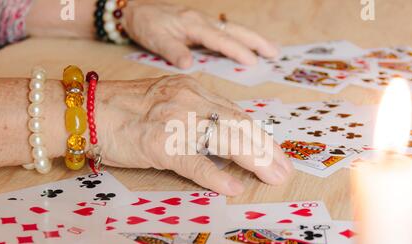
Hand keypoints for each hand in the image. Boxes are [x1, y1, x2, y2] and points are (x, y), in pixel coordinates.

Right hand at [94, 75, 291, 195]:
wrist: (88, 110)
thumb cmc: (126, 108)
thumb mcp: (169, 98)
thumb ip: (197, 112)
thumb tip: (224, 132)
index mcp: (194, 90)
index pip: (237, 114)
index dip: (261, 135)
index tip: (276, 152)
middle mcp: (190, 101)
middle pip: (239, 125)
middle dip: (267, 149)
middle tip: (284, 169)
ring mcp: (176, 122)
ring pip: (225, 139)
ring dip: (253, 160)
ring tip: (272, 177)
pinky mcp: (160, 144)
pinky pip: (193, 161)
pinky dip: (215, 176)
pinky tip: (232, 187)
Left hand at [122, 1, 278, 68]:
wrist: (136, 9)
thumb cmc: (146, 24)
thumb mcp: (155, 39)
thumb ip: (172, 51)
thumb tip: (189, 64)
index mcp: (193, 24)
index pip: (220, 39)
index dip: (237, 50)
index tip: (253, 61)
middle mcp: (202, 21)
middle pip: (235, 30)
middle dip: (256, 41)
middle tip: (275, 53)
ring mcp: (203, 21)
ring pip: (233, 29)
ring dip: (252, 39)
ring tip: (270, 49)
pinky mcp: (200, 24)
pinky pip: (225, 31)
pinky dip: (240, 38)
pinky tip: (247, 45)